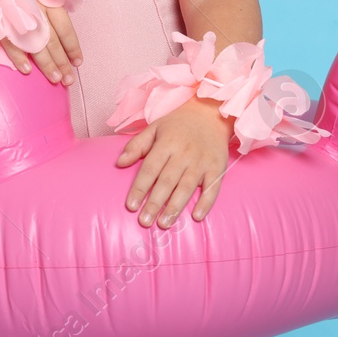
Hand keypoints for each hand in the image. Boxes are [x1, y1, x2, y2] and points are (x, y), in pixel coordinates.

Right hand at [0, 0, 91, 84]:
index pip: (63, 25)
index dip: (72, 45)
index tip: (78, 61)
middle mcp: (32, 6)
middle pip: (51, 39)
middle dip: (61, 61)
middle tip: (68, 79)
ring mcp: (12, 14)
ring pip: (33, 43)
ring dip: (44, 63)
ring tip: (55, 79)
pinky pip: (8, 41)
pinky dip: (17, 56)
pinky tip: (26, 69)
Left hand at [116, 97, 232, 227]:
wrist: (211, 113)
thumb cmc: (178, 124)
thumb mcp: (155, 128)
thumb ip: (136, 146)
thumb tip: (119, 163)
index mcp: (166, 143)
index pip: (150, 168)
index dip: (140, 188)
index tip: (131, 206)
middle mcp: (184, 153)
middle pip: (167, 181)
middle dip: (155, 202)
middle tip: (145, 221)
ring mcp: (202, 161)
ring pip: (187, 187)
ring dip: (176, 207)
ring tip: (164, 223)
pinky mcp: (218, 167)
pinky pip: (212, 187)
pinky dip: (206, 203)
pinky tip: (196, 216)